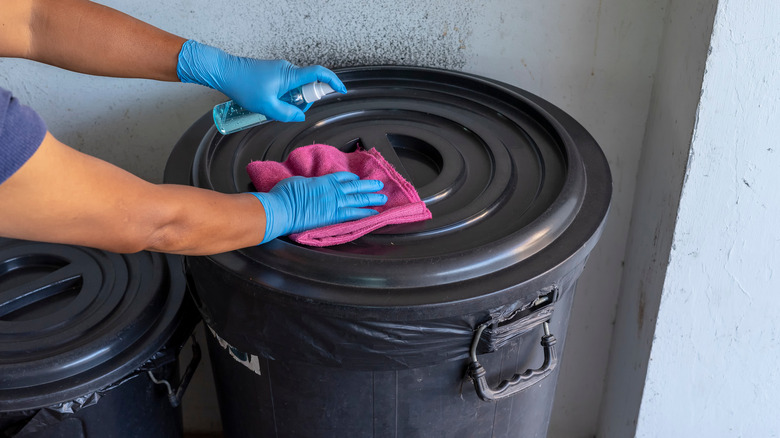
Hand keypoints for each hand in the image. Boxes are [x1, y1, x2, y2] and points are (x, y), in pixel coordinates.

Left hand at [176, 40, 346, 121]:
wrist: (224, 72)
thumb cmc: (243, 86)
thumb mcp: (266, 107)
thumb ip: (287, 113)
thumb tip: (300, 116)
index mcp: (290, 75)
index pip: (318, 74)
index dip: (332, 81)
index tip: (341, 90)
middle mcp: (288, 69)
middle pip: (307, 86)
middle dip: (302, 101)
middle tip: (287, 111)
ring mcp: (280, 70)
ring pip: (295, 88)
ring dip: (289, 101)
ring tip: (270, 107)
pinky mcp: (273, 73)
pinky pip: (286, 86)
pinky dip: (282, 96)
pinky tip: (267, 102)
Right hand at [250, 172, 386, 243]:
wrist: (282, 209)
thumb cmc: (284, 195)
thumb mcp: (298, 182)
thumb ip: (309, 184)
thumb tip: (311, 186)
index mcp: (323, 181)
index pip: (342, 177)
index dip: (351, 178)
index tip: (357, 178)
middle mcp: (332, 191)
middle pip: (355, 187)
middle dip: (369, 186)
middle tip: (379, 185)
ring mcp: (335, 204)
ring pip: (359, 199)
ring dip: (372, 198)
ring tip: (382, 198)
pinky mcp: (334, 217)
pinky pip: (354, 214)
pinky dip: (365, 213)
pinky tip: (374, 213)